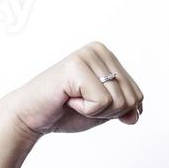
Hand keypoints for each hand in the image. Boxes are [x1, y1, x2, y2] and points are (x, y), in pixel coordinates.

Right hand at [0, 41, 145, 136]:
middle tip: (80, 102)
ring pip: (118, 101)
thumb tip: (136, 114)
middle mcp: (100, 50)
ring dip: (95, 111)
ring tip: (73, 99)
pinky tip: (68, 99)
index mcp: (108, 57)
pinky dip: (85, 110)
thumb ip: (124, 110)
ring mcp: (87, 55)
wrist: (31, 117)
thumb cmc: (65, 111)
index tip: (89, 102)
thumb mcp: (104, 112)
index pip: (137, 96)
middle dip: (108, 112)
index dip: (116, 112)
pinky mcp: (76, 66)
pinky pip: (102, 102)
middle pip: (131, 98)